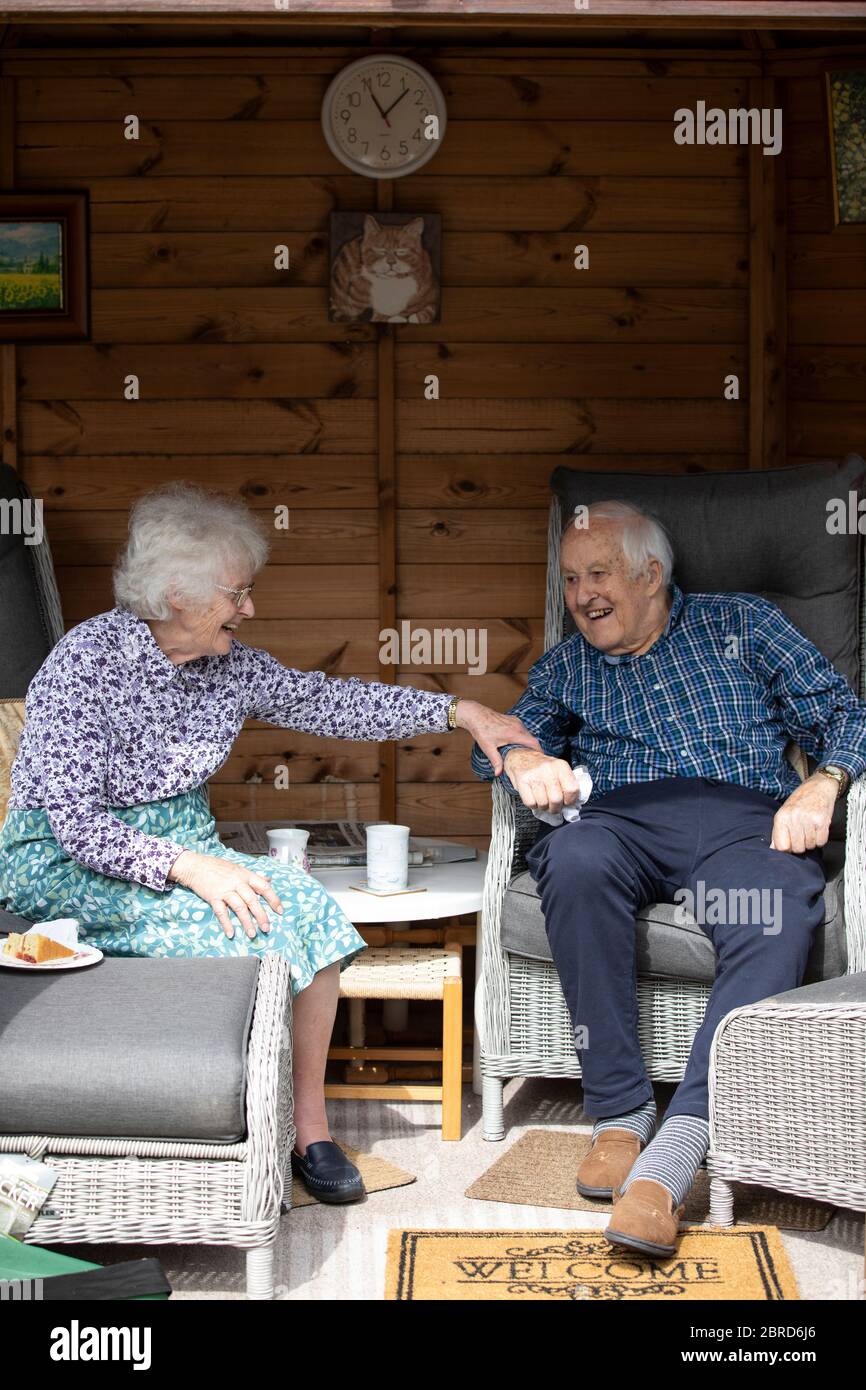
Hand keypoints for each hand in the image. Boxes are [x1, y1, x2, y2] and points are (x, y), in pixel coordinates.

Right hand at [168, 850, 283, 939]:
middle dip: (261, 916)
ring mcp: (225, 890)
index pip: (264, 887)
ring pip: (239, 908)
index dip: (273, 899)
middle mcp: (237, 882)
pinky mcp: (213, 897)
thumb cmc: (217, 867)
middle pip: (253, 900)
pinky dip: (227, 924)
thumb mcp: (238, 868)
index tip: (280, 911)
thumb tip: (268, 879)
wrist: (195, 866)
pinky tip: (231, 933)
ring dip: (246, 922)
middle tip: (267, 928)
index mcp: (245, 875)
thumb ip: (254, 876)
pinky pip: (221, 912)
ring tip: (252, 934)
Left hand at [454, 699, 541, 774]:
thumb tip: (498, 773)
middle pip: (532, 739)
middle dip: (534, 749)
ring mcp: (516, 721)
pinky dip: (523, 737)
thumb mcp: (488, 748)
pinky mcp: (513, 719)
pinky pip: (522, 730)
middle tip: (532, 760)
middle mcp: (518, 726)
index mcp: (515, 733)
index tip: (541, 760)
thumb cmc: (481, 730)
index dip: (539, 752)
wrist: (475, 715)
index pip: (534, 743)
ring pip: (527, 734)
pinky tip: (518, 744)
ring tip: (526, 754)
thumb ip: (496, 761)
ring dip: (528, 743)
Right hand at [503, 747, 582, 814]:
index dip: (570, 800)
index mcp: (561, 766)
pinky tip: (534, 798)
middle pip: (556, 800)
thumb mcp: (559, 770)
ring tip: (543, 801)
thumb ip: (568, 784)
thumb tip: (573, 805)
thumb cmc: (543, 768)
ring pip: (543, 803)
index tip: (566, 802)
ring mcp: (534, 775)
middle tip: (554, 806)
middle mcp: (548, 769)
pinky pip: (531, 803)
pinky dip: (533, 805)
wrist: (522, 757)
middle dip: (556, 807)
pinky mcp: (522, 781)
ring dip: (544, 807)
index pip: (572, 789)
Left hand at [770, 773, 836, 852]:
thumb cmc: (800, 801)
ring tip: (810, 829)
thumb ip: (778, 831)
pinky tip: (818, 829)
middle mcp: (794, 818)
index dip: (787, 849)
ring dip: (811, 841)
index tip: (790, 844)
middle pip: (797, 848)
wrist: (819, 787)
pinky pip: (821, 842)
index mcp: (782, 817)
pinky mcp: (822, 821)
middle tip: (802, 834)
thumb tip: (773, 848)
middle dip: (800, 845)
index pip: (782, 847)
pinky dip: (820, 839)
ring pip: (810, 846)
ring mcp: (809, 820)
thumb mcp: (784, 813)